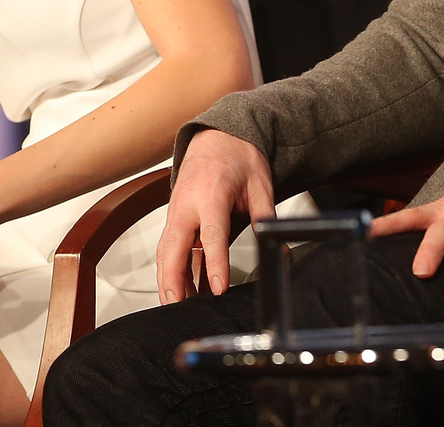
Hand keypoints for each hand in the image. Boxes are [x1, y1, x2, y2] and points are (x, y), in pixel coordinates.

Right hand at [158, 129, 277, 302]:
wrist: (217, 137)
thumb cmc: (238, 158)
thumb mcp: (260, 184)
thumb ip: (265, 216)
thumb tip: (277, 245)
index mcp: (211, 194)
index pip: (212, 235)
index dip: (215, 263)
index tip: (218, 288)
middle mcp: (187, 205)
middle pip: (173, 247)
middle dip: (172, 279)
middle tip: (177, 307)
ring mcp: (177, 212)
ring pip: (165, 251)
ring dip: (167, 279)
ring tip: (176, 306)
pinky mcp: (175, 218)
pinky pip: (169, 247)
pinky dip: (171, 269)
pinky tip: (181, 289)